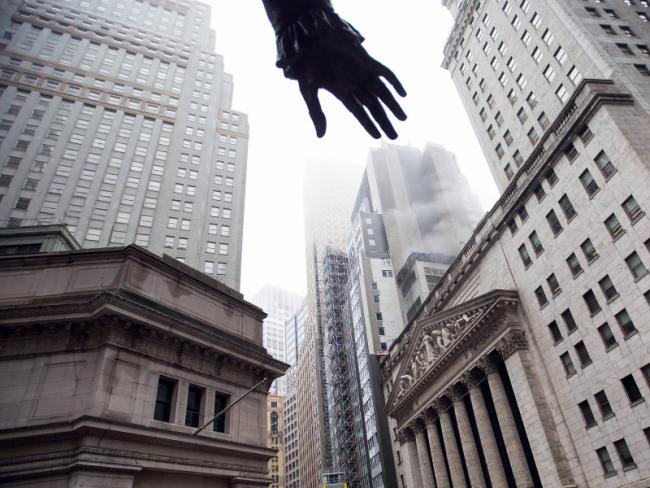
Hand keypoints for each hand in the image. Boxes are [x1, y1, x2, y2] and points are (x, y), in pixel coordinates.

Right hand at [288, 34, 406, 138]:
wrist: (309, 40)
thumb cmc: (306, 65)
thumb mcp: (309, 92)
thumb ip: (316, 114)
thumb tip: (321, 137)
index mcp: (342, 93)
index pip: (359, 113)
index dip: (369, 125)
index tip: (378, 136)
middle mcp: (355, 85)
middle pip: (374, 107)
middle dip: (384, 122)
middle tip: (394, 136)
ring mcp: (362, 73)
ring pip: (382, 93)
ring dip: (393, 106)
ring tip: (403, 119)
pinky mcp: (367, 61)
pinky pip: (385, 73)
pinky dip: (394, 82)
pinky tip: (402, 94)